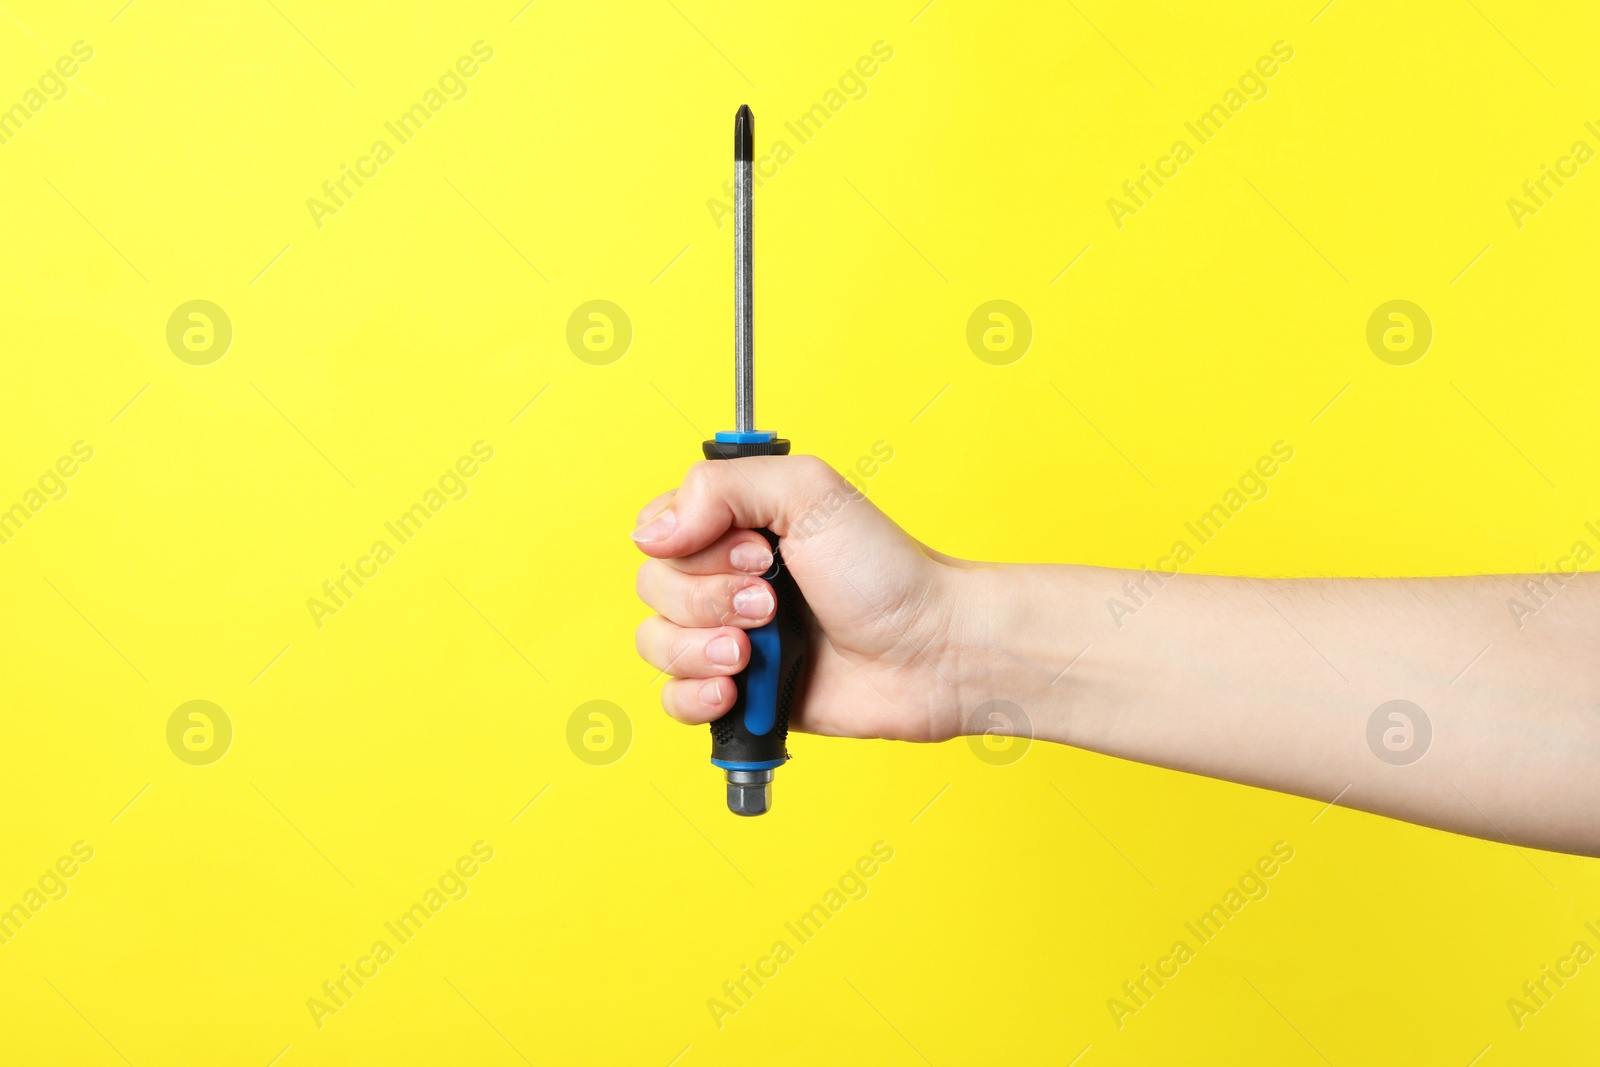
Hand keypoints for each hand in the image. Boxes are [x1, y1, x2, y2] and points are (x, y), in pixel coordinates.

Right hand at [631, 455, 967, 741]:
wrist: (931, 653)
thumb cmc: (886, 572)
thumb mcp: (809, 492)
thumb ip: (720, 486)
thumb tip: (650, 532)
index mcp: (736, 525)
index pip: (658, 530)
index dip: (691, 546)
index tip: (757, 553)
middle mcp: (726, 578)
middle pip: (654, 589)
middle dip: (709, 601)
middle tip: (772, 605)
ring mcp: (730, 637)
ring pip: (655, 644)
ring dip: (700, 649)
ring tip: (757, 650)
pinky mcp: (739, 692)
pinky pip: (674, 700)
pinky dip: (695, 696)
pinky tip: (734, 690)